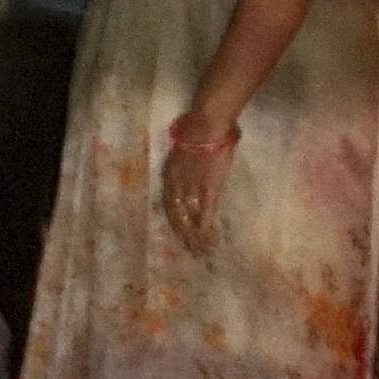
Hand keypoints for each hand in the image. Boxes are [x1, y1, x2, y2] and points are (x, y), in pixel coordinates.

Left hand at [161, 113, 232, 252]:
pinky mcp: (208, 190)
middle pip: (177, 215)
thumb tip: (193, 169)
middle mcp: (176, 185)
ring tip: (200, 252)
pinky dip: (205, 229)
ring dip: (195, 237)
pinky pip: (205, 214)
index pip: (169, 204)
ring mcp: (192, 189)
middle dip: (183, 234)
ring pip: (190, 219)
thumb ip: (185, 162)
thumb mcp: (183, 149)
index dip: (175, 221)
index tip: (180, 234)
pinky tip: (208, 240)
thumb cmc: (197, 130)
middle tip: (189, 250)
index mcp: (169, 174)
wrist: (206, 125)